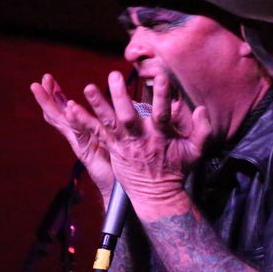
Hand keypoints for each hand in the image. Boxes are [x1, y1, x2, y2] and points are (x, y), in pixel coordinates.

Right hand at [30, 73, 115, 197]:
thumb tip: (113, 104)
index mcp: (83, 131)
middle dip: (47, 97)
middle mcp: (78, 137)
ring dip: (51, 104)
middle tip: (39, 81)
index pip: (65, 110)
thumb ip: (110, 122)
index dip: (56, 95)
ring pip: (62, 121)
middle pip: (57, 114)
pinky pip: (80, 133)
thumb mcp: (113, 136)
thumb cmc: (121, 162)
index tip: (48, 80)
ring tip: (40, 89)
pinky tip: (70, 108)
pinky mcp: (88, 153)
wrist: (122, 188)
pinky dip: (74, 120)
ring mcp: (81, 145)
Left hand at [79, 72, 211, 219]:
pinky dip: (82, 121)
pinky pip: (95, 133)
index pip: (163, 112)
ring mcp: (124, 144)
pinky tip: (70, 108)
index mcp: (161, 135)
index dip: (163, 96)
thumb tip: (201, 108)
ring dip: (98, 104)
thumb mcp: (196, 151)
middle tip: (114, 76)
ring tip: (88, 87)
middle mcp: (140, 138)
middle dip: (121, 97)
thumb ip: (202, 130)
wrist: (157, 195)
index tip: (162, 77)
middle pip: (128, 116)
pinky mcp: (112, 148)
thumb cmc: (177, 169)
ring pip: (109, 122)